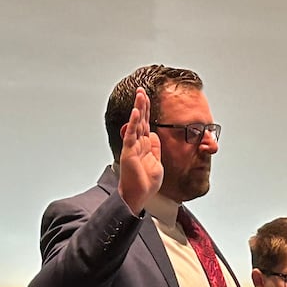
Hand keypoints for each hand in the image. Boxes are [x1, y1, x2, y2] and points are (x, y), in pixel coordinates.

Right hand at [117, 88, 163, 212]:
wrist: (139, 196)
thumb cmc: (146, 183)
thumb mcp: (157, 162)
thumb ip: (155, 148)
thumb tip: (155, 135)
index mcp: (145, 146)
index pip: (146, 124)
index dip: (148, 112)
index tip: (148, 99)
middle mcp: (137, 144)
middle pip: (141, 120)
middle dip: (142, 105)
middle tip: (141, 90)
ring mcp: (132, 147)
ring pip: (136, 124)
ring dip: (138, 109)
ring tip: (140, 95)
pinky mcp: (129, 152)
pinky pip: (131, 134)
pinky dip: (134, 123)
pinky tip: (137, 112)